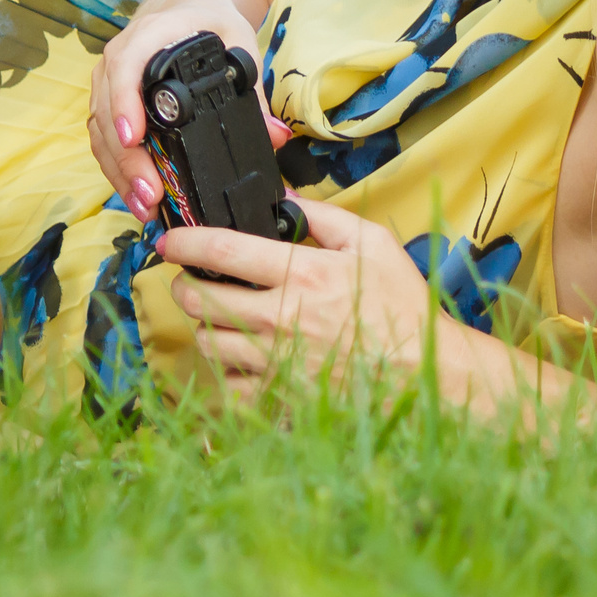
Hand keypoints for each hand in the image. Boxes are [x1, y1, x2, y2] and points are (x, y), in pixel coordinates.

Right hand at [89, 0, 289, 218]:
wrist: (185, 5)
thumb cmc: (211, 23)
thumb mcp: (238, 46)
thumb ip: (253, 94)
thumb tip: (275, 137)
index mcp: (152, 34)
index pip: (127, 66)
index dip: (125, 102)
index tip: (135, 138)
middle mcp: (120, 54)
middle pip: (108, 109)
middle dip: (126, 157)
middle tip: (150, 193)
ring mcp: (107, 78)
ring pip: (100, 129)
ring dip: (118, 171)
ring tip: (144, 205)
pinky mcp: (107, 99)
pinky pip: (102, 137)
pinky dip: (116, 168)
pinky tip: (135, 194)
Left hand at [159, 196, 440, 404]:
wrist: (428, 375)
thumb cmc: (402, 307)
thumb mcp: (372, 244)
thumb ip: (323, 216)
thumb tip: (283, 197)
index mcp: (301, 274)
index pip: (220, 251)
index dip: (184, 242)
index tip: (169, 240)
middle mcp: (280, 318)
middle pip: (199, 299)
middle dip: (186, 286)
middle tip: (194, 281)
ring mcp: (276, 363)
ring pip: (207, 343)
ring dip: (205, 327)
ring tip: (221, 319)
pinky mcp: (279, 399)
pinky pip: (228, 387)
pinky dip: (226, 372)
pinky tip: (242, 360)